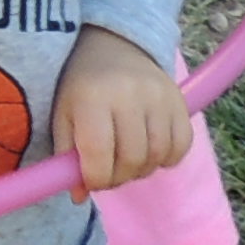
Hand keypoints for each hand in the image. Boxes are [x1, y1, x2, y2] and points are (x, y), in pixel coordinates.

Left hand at [50, 29, 189, 199]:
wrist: (115, 46)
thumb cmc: (82, 86)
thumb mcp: (63, 114)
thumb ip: (67, 155)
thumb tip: (80, 197)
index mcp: (92, 97)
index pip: (98, 154)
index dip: (95, 179)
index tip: (91, 180)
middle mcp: (129, 94)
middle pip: (132, 159)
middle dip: (119, 177)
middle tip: (110, 172)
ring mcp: (159, 96)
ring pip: (158, 155)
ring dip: (142, 169)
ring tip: (128, 160)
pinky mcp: (180, 100)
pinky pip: (182, 145)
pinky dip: (167, 157)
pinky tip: (151, 150)